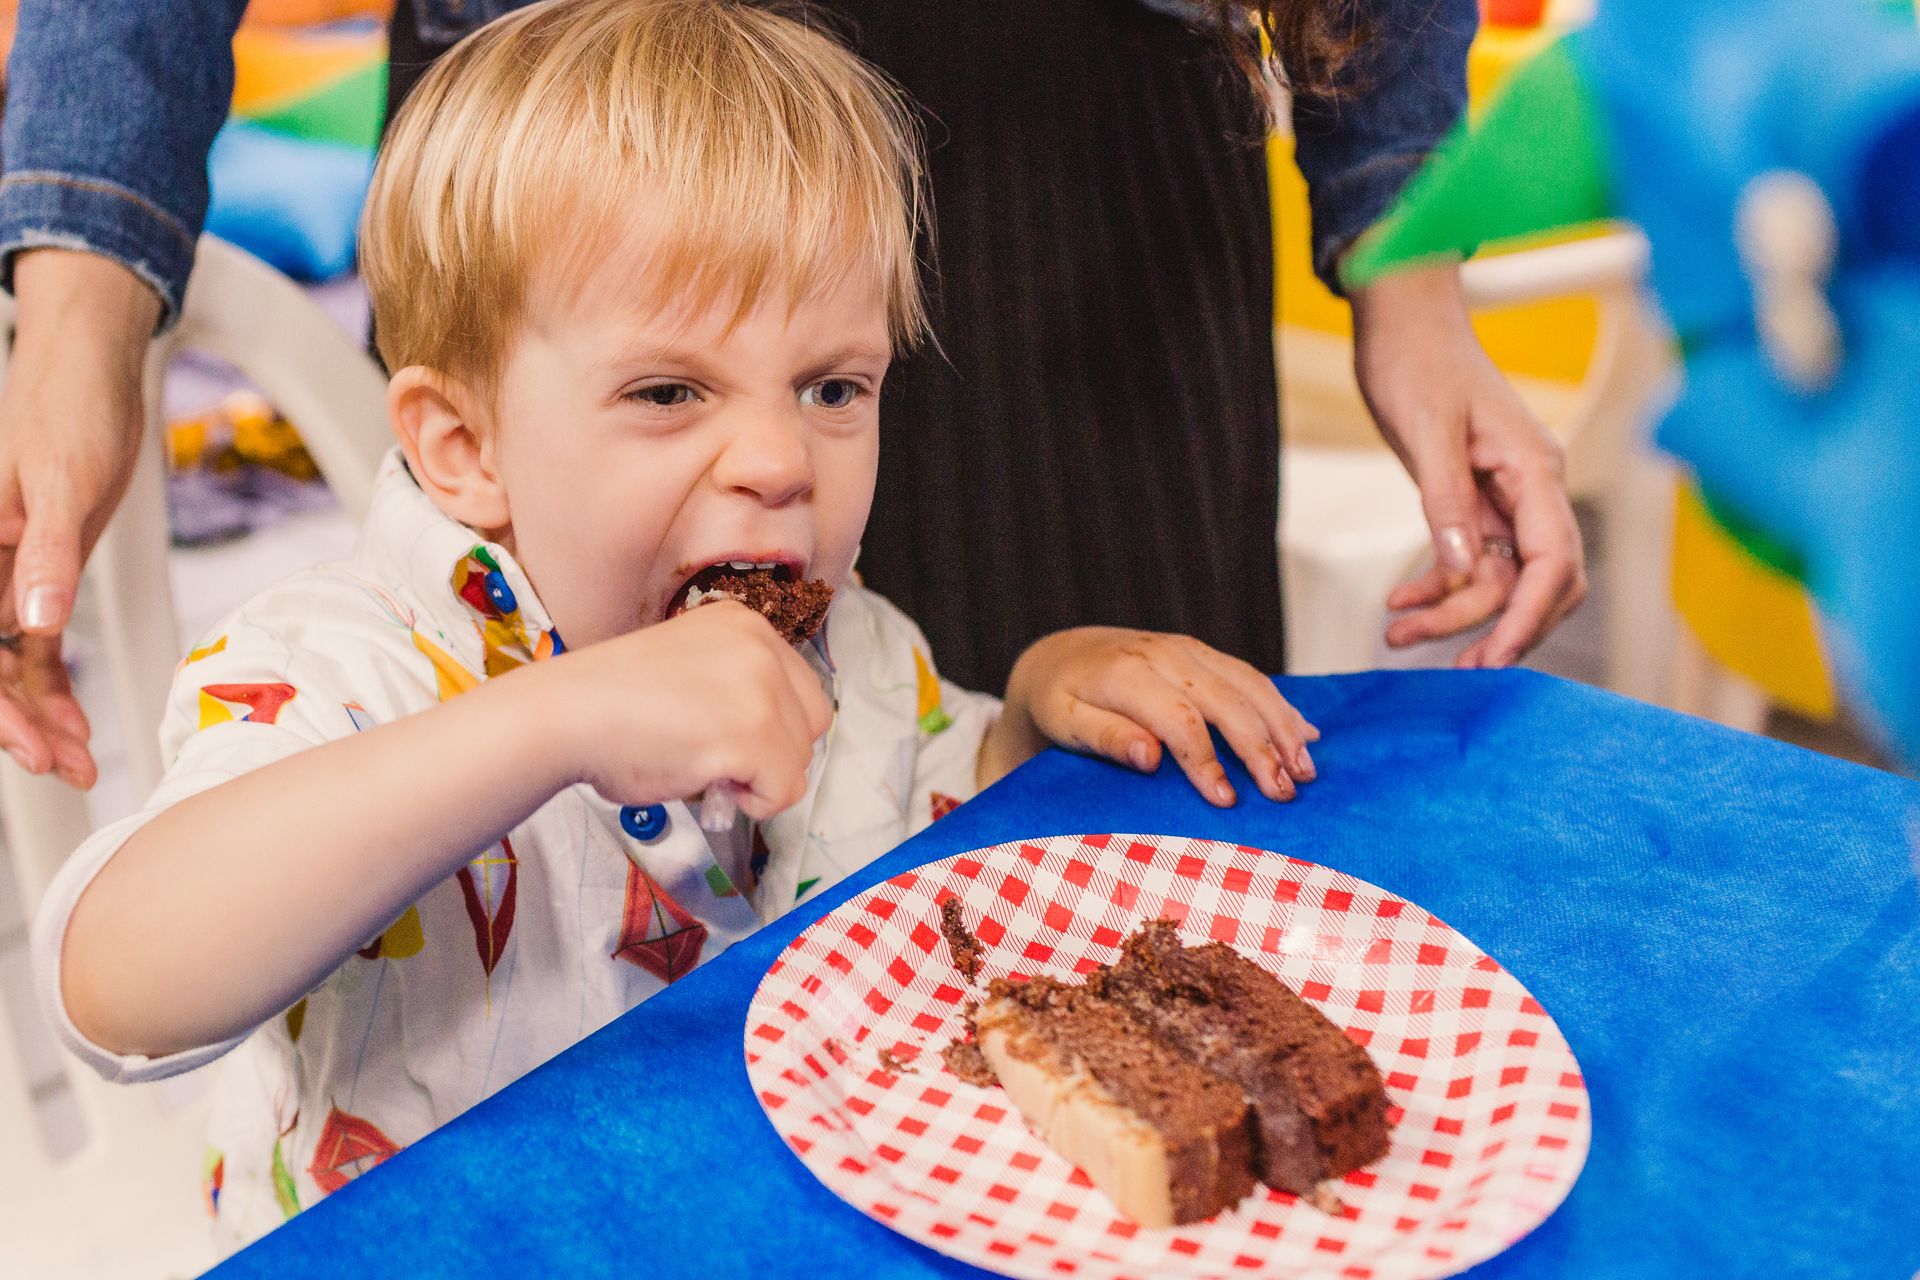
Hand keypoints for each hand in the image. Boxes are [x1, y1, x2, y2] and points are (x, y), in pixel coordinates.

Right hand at [0, 250, 158, 785]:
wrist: (92, 373)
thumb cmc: (68, 409)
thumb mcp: (60, 482)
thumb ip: (43, 553)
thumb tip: (33, 623)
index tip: (28, 745)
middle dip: (18, 722)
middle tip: (63, 765)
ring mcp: (1, 576)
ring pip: (7, 664)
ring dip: (42, 714)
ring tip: (82, 761)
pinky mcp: (36, 575)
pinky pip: (34, 647)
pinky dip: (56, 687)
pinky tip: (82, 727)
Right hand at [546, 601, 832, 819]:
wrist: (566, 715)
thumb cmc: (610, 702)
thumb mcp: (689, 666)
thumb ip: (735, 687)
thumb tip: (767, 742)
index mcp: (746, 623)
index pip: (800, 687)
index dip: (772, 725)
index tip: (727, 737)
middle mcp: (763, 647)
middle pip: (814, 721)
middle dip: (776, 751)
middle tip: (722, 761)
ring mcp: (762, 690)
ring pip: (801, 759)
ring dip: (761, 778)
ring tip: (707, 770)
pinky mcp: (753, 736)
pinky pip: (784, 790)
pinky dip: (754, 803)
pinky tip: (712, 785)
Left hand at [988, 628, 1318, 806]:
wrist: (1063, 655)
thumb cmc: (1062, 699)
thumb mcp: (1066, 723)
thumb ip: (1106, 738)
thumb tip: (1149, 758)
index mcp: (1128, 674)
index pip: (1180, 720)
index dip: (1207, 762)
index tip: (1226, 802)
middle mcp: (1166, 654)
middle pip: (1227, 702)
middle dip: (1261, 749)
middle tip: (1285, 793)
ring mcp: (1189, 649)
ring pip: (1249, 685)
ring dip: (1283, 728)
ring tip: (1305, 772)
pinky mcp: (1204, 653)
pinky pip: (1250, 677)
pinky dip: (1281, 707)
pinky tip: (1306, 736)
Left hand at [1349, 262, 1587, 666]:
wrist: (1401, 322)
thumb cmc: (1418, 360)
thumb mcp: (1426, 429)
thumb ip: (1446, 498)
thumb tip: (1466, 566)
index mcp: (1536, 469)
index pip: (1555, 560)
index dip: (1532, 615)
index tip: (1496, 657)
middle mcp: (1532, 489)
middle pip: (1540, 582)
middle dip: (1500, 628)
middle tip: (1456, 670)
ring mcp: (1506, 497)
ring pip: (1499, 578)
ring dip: (1453, 613)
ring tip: (1395, 634)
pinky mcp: (1475, 500)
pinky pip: (1471, 561)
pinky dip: (1438, 587)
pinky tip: (1400, 605)